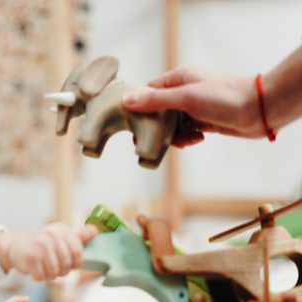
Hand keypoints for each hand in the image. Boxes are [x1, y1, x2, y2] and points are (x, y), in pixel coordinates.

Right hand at [0, 223, 97, 280]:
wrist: (14, 246)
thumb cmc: (42, 244)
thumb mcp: (60, 237)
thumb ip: (78, 236)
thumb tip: (95, 231)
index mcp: (60, 229)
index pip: (77, 251)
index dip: (75, 262)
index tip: (70, 263)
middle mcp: (50, 235)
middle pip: (66, 265)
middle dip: (62, 271)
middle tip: (54, 267)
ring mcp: (39, 245)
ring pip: (54, 273)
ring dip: (49, 275)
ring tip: (43, 267)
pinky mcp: (29, 257)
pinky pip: (42, 277)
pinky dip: (39, 277)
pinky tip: (34, 269)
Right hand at [122, 67, 263, 146]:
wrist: (258, 111)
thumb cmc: (224, 98)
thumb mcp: (185, 98)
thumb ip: (155, 100)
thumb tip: (125, 101)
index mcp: (178, 78)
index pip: (148, 91)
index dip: (139, 106)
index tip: (132, 123)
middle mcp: (184, 90)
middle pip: (157, 111)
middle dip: (156, 127)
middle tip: (152, 141)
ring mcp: (194, 106)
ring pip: (171, 124)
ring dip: (174, 135)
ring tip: (187, 139)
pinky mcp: (203, 120)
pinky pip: (185, 131)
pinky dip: (187, 138)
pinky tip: (198, 139)